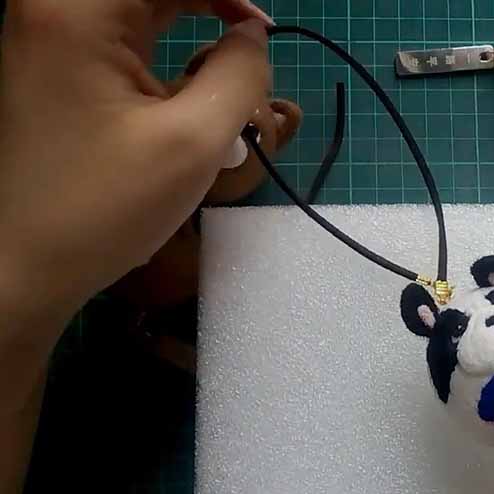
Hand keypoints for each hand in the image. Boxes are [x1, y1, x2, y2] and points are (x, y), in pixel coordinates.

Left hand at [0, 0, 271, 333]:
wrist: (24, 265)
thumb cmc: (106, 207)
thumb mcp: (195, 141)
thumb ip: (240, 73)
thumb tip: (253, 36)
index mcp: (78, 10)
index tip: (267, 32)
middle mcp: (56, 7)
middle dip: (217, 10)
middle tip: (257, 46)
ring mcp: (50, 32)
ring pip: (148, 5)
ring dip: (197, 25)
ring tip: (233, 71)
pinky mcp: (56, 61)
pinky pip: (128, 30)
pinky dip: (170, 46)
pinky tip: (197, 82)